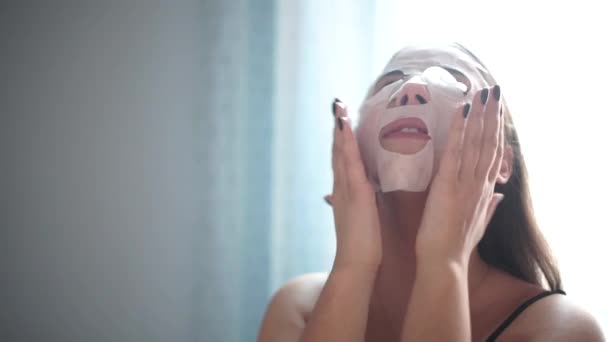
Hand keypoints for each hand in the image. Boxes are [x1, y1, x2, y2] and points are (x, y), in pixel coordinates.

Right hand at [326, 99, 381, 269]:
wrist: (356, 263)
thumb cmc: (363, 242)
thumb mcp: (361, 216)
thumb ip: (361, 201)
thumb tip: (365, 190)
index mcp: (346, 190)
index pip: (343, 159)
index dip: (341, 139)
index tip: (342, 118)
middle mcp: (342, 186)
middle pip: (337, 151)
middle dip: (337, 127)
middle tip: (336, 104)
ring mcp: (347, 188)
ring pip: (340, 153)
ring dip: (338, 129)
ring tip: (338, 107)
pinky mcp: (356, 192)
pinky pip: (350, 163)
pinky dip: (346, 144)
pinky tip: (345, 127)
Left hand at [415, 86, 503, 265]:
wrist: (444, 261)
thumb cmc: (456, 245)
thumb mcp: (478, 224)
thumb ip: (489, 207)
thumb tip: (499, 195)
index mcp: (484, 191)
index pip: (493, 154)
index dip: (496, 131)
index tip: (498, 111)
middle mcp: (479, 183)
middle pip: (489, 143)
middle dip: (493, 115)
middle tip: (495, 90)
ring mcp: (465, 183)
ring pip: (477, 143)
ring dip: (481, 116)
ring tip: (484, 93)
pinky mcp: (448, 185)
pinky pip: (456, 153)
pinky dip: (460, 130)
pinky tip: (463, 111)